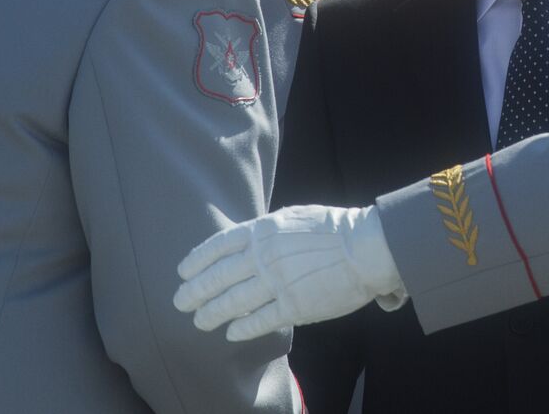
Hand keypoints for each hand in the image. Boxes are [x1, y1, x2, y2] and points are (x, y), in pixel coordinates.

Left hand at [173, 204, 405, 341]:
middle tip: (181, 302)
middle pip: (218, 277)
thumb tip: (248, 238)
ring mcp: (277, 283)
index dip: (196, 260)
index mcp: (263, 231)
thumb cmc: (334, 229)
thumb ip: (268, 228)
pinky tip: (231, 333)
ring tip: (200, 321)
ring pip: (232, 302)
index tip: (183, 272)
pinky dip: (242, 328)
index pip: (218, 246)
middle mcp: (264, 257)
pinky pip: (259, 320)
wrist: (367, 247)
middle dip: (194, 292)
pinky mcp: (294, 306)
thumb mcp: (294, 216)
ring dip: (212, 313)